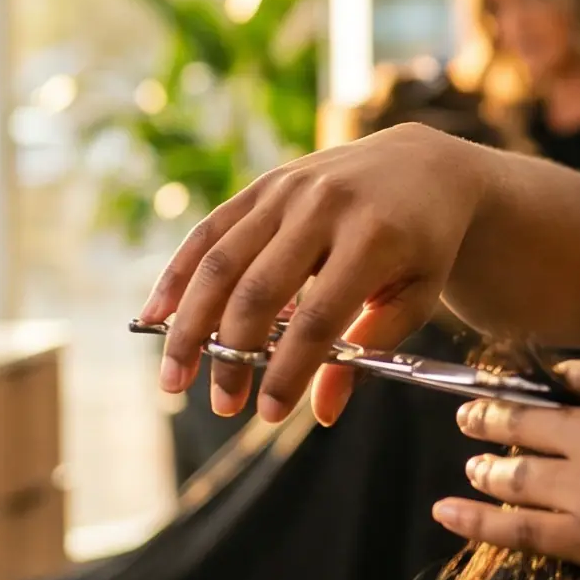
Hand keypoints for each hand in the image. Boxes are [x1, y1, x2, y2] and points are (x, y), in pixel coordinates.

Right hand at [136, 123, 488, 425]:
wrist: (423, 166)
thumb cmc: (423, 243)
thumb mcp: (416, 295)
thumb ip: (371, 348)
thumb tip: (323, 410)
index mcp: (373, 237)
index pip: (318, 317)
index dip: (288, 370)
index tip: (269, 413)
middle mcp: (324, 207)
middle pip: (259, 292)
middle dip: (233, 356)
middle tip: (223, 404)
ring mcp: (288, 191)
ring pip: (221, 262)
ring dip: (191, 325)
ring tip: (175, 377)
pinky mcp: (263, 185)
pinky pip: (209, 232)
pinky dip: (177, 276)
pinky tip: (157, 316)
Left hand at [440, 333, 579, 579]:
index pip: (567, 373)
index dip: (546, 380)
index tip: (530, 385)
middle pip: (522, 416)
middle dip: (489, 412)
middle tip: (471, 414)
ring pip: (512, 470)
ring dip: (485, 463)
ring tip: (475, 464)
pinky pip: (515, 528)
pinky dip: (473, 520)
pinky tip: (448, 513)